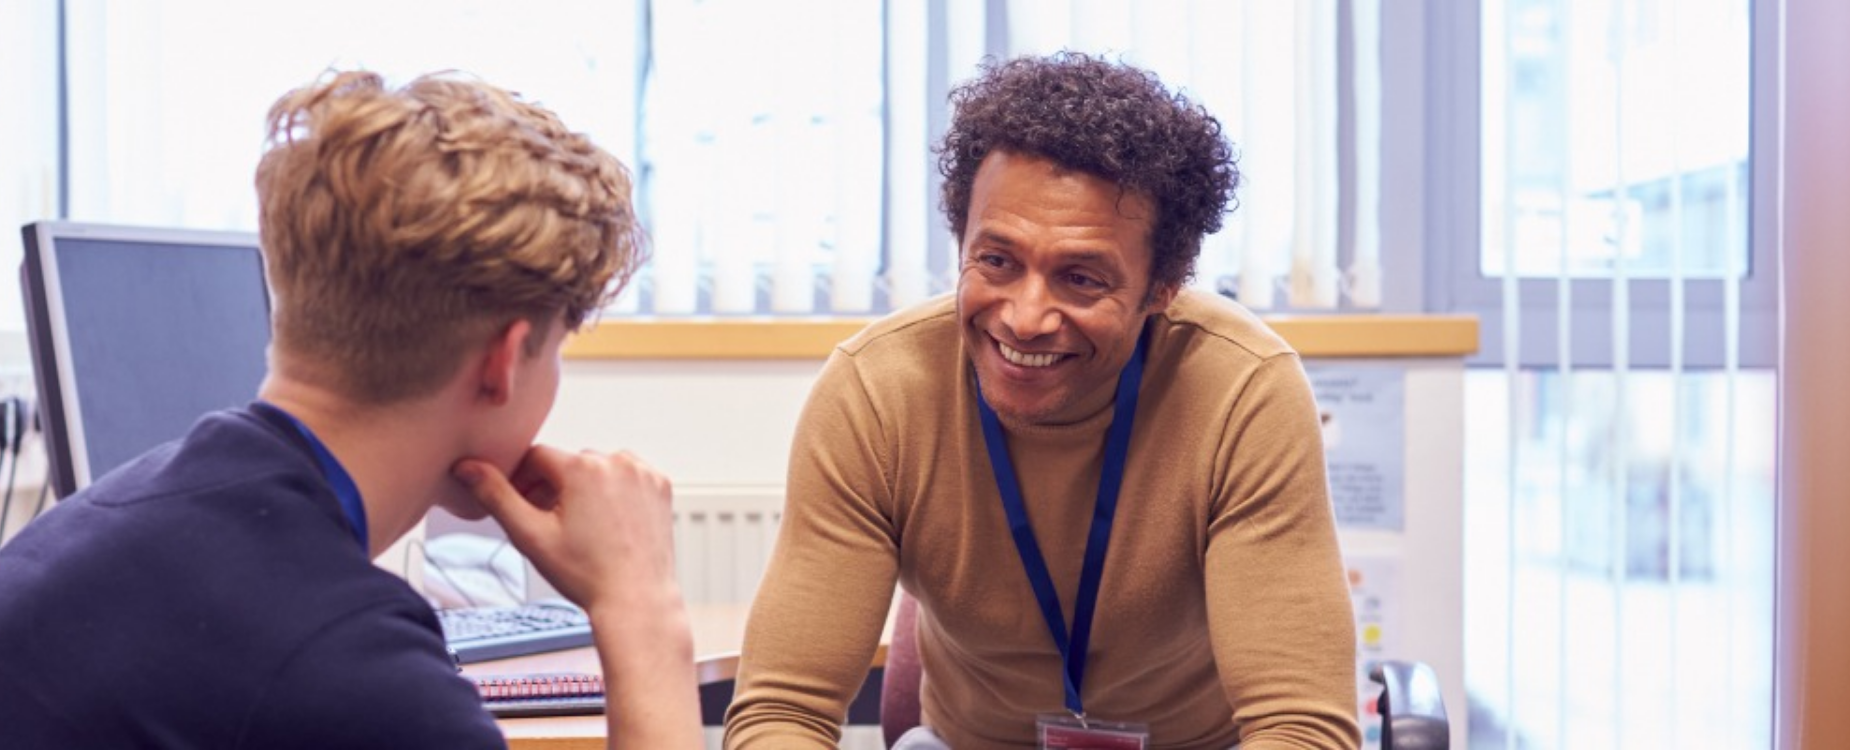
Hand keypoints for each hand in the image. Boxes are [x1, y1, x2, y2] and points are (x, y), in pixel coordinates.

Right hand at [452, 446, 680, 617]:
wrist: (636, 600)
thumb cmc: (586, 575)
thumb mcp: (530, 536)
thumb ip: (495, 496)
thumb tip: (467, 467)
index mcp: (583, 467)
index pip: (536, 457)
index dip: (522, 481)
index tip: (522, 506)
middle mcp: (617, 461)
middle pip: (568, 463)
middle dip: (553, 487)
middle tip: (548, 523)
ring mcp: (643, 473)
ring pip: (598, 468)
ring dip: (585, 487)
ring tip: (580, 526)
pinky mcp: (661, 486)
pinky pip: (627, 477)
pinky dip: (615, 491)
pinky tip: (607, 522)